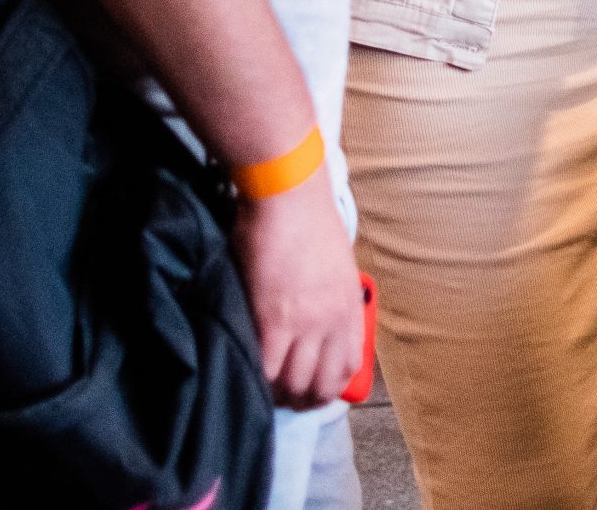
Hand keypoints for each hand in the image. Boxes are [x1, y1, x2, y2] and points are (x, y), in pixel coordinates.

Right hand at [230, 178, 362, 410]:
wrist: (290, 197)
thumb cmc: (310, 223)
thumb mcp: (337, 267)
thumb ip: (332, 300)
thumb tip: (317, 326)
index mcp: (350, 308)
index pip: (349, 367)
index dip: (328, 388)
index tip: (310, 391)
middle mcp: (332, 322)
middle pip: (321, 384)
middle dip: (301, 399)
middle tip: (281, 399)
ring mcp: (305, 323)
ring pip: (294, 382)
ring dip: (277, 392)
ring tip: (261, 389)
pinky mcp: (273, 319)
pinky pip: (266, 368)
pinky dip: (256, 378)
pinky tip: (246, 373)